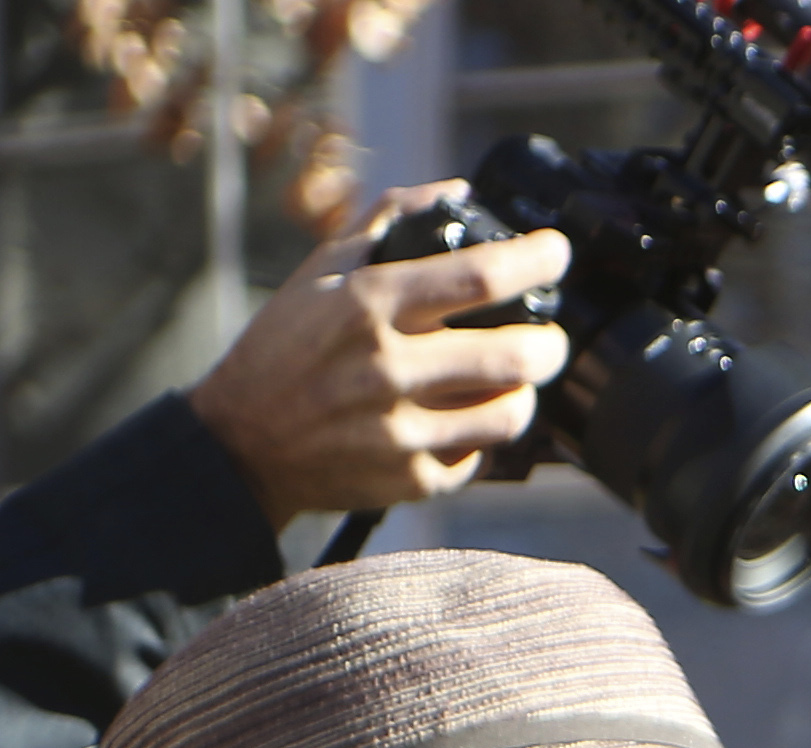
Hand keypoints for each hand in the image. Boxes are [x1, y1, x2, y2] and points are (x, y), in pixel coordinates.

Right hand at [184, 193, 569, 525]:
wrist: (242, 441)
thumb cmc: (285, 348)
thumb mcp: (319, 273)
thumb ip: (387, 225)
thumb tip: (454, 192)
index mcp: (367, 306)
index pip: (478, 276)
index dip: (535, 261)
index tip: (556, 252)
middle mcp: (387, 367)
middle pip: (514, 354)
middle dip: (550, 343)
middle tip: (549, 336)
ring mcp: (401, 429)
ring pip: (511, 413)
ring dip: (525, 393)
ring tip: (512, 380)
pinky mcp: (412, 478)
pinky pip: (481, 455)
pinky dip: (482, 435)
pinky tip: (465, 419)